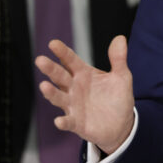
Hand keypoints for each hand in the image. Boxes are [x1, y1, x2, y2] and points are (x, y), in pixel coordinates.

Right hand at [36, 35, 135, 154]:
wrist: (121, 124)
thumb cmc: (118, 97)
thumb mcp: (121, 76)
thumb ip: (118, 59)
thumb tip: (120, 38)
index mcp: (84, 74)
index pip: (70, 60)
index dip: (62, 52)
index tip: (53, 43)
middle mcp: (74, 88)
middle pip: (60, 76)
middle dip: (50, 68)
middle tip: (40, 60)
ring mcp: (73, 105)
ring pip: (59, 97)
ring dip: (51, 92)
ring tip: (44, 85)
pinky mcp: (77, 123)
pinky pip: (68, 122)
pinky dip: (63, 121)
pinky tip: (59, 121)